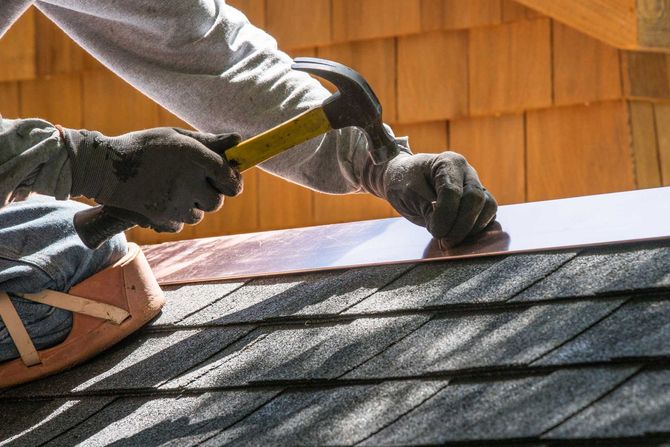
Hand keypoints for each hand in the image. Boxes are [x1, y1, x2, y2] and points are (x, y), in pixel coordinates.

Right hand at [63, 127, 241, 231]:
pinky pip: (180, 224)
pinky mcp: (161, 218)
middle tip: (193, 183)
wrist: (103, 167)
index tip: (228, 180)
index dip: (232, 181)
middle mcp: (188, 182)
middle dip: (209, 195)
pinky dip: (174, 216)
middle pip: (216, 202)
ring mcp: (175, 203)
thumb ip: (209, 142)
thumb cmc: (144, 147)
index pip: (230, 178)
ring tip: (172, 189)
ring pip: (199, 215)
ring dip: (191, 205)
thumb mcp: (176, 137)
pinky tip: (160, 200)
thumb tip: (238, 142)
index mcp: (195, 157)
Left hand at [364, 152, 497, 246]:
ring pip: (488, 207)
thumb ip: (428, 209)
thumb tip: (446, 230)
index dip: (445, 216)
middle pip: (476, 199)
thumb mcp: (409, 194)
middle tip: (444, 241)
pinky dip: (477, 228)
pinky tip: (459, 236)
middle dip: (461, 225)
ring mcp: (475, 185)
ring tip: (451, 239)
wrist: (402, 180)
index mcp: (448, 162)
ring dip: (472, 228)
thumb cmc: (403, 182)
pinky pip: (488, 215)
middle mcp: (466, 172)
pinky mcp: (478, 201)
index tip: (434, 232)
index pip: (453, 192)